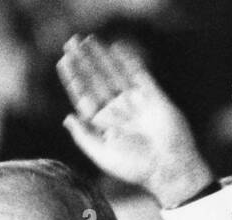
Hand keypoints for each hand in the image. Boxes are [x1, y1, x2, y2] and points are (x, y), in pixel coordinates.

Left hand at [56, 34, 213, 208]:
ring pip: (114, 73)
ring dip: (101, 57)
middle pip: (96, 81)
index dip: (73, 79)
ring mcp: (134, 102)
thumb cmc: (135, 167)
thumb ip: (83, 136)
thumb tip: (67, 117)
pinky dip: (127, 60)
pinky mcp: (152, 96)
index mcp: (103, 125)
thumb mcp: (102, 155)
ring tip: (88, 40)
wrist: (168, 166)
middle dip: (83, 62)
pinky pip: (138, 73)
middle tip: (71, 43)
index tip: (63, 61)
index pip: (84, 96)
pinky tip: (115, 47)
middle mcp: (117, 111)